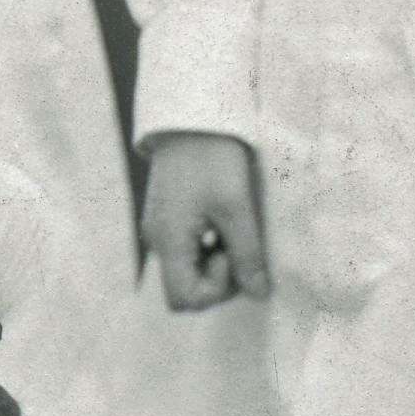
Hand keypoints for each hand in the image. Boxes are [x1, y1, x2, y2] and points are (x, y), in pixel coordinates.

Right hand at [139, 133, 270, 309]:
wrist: (192, 116)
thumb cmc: (213, 158)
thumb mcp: (237, 207)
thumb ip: (247, 254)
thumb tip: (258, 293)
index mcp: (168, 241)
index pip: (184, 299)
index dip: (215, 289)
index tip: (230, 253)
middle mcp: (157, 240)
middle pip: (184, 288)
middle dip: (216, 279)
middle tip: (235, 244)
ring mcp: (160, 228)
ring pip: (186, 269)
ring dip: (212, 261)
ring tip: (229, 228)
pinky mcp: (167, 217)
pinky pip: (185, 249)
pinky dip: (206, 246)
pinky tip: (220, 220)